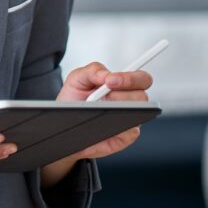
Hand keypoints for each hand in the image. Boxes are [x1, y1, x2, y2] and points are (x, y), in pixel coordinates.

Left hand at [40, 61, 153, 185]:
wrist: (65, 122)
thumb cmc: (75, 99)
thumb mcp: (77, 79)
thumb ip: (93, 70)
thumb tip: (107, 74)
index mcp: (123, 85)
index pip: (142, 79)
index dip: (131, 79)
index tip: (110, 80)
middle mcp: (130, 102)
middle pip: (142, 97)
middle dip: (121, 95)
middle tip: (103, 97)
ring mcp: (130, 120)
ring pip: (137, 114)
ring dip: (118, 110)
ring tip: (98, 110)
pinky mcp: (125, 137)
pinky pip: (129, 133)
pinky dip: (115, 127)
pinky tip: (101, 124)